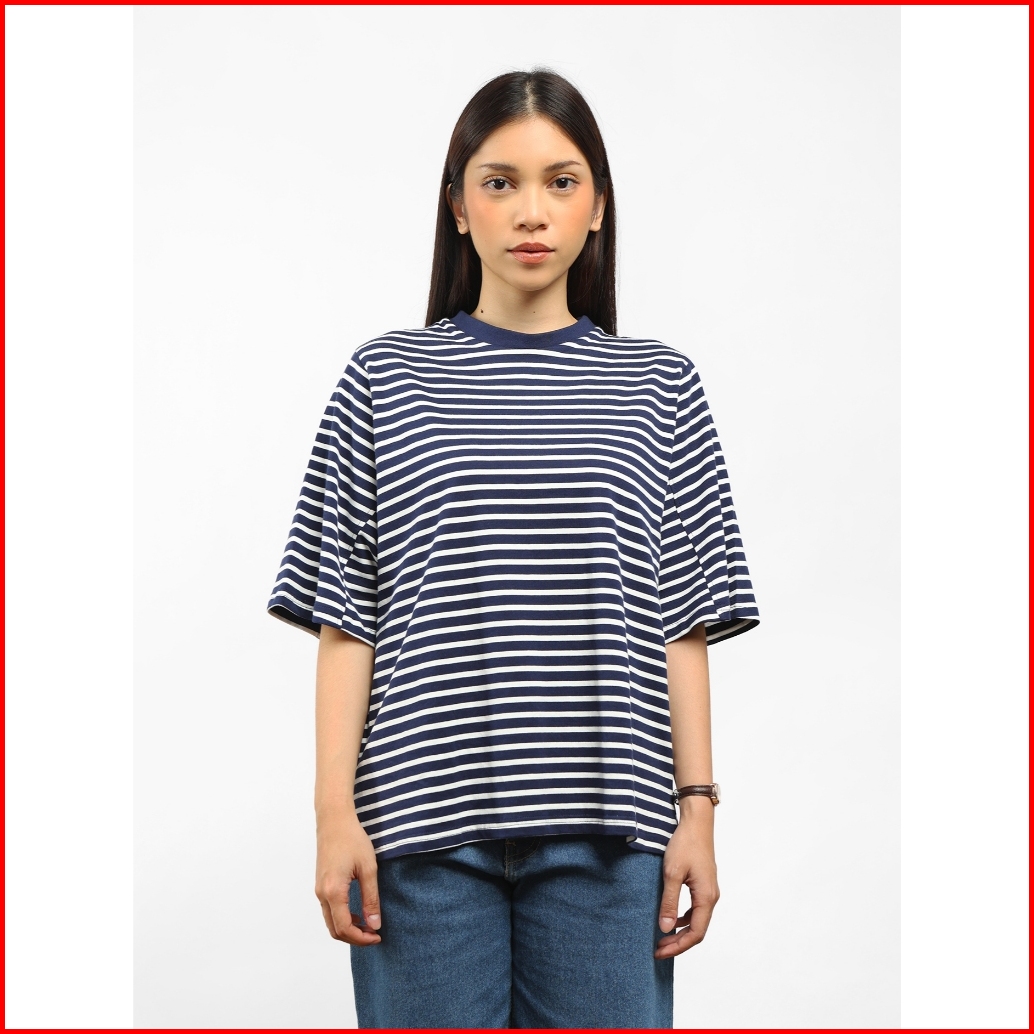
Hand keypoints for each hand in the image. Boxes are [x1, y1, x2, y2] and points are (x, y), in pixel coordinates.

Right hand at [314, 810, 381, 945]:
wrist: (334, 820)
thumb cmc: (352, 839)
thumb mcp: (368, 869)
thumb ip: (371, 899)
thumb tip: (374, 925)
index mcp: (333, 892)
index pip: (345, 928)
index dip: (361, 938)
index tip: (378, 936)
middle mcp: (322, 894)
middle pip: (335, 930)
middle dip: (355, 938)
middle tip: (374, 935)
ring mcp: (319, 890)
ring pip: (331, 922)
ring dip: (348, 929)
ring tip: (369, 926)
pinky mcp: (321, 885)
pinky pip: (329, 911)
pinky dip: (343, 918)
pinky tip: (358, 913)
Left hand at [654, 809, 719, 958]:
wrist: (696, 823)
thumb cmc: (685, 845)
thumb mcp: (672, 873)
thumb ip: (669, 902)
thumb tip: (666, 928)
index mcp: (706, 897)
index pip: (695, 933)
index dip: (678, 947)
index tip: (659, 952)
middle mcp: (711, 897)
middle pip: (697, 930)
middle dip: (678, 943)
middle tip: (658, 949)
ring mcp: (709, 891)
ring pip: (697, 921)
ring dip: (680, 932)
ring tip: (662, 937)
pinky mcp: (703, 885)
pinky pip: (696, 910)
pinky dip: (683, 919)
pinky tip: (670, 918)